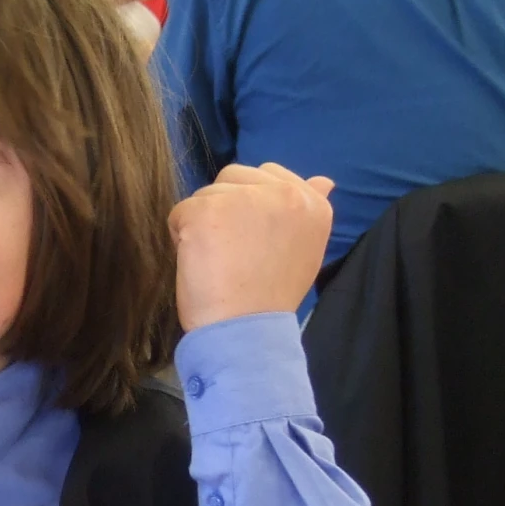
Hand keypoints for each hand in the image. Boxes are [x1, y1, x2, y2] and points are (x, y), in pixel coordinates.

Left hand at [171, 163, 335, 330]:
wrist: (248, 330)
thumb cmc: (272, 296)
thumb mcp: (306, 248)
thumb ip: (307, 210)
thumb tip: (324, 180)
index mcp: (312, 202)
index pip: (270, 174)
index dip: (251, 204)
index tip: (253, 238)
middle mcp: (284, 192)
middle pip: (234, 177)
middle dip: (225, 208)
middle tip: (235, 251)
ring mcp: (244, 198)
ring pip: (206, 194)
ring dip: (203, 223)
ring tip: (219, 260)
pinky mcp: (207, 210)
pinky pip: (180, 212)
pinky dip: (181, 237)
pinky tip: (200, 263)